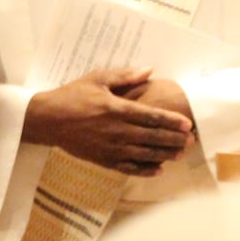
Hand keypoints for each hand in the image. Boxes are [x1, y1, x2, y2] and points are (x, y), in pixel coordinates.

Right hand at [22, 67, 193, 175]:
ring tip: (181, 155)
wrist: (47, 119)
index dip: (171, 121)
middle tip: (192, 140)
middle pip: (151, 137)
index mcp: (117, 109)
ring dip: (163, 155)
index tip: (188, 124)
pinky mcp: (101, 159)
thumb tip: (150, 69)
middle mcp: (116, 130)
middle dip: (173, 139)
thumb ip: (125, 76)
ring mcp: (108, 147)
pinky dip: (143, 170)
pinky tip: (158, 170)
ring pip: (142, 154)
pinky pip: (126, 168)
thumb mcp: (98, 78)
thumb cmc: (74, 95)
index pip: (151, 116)